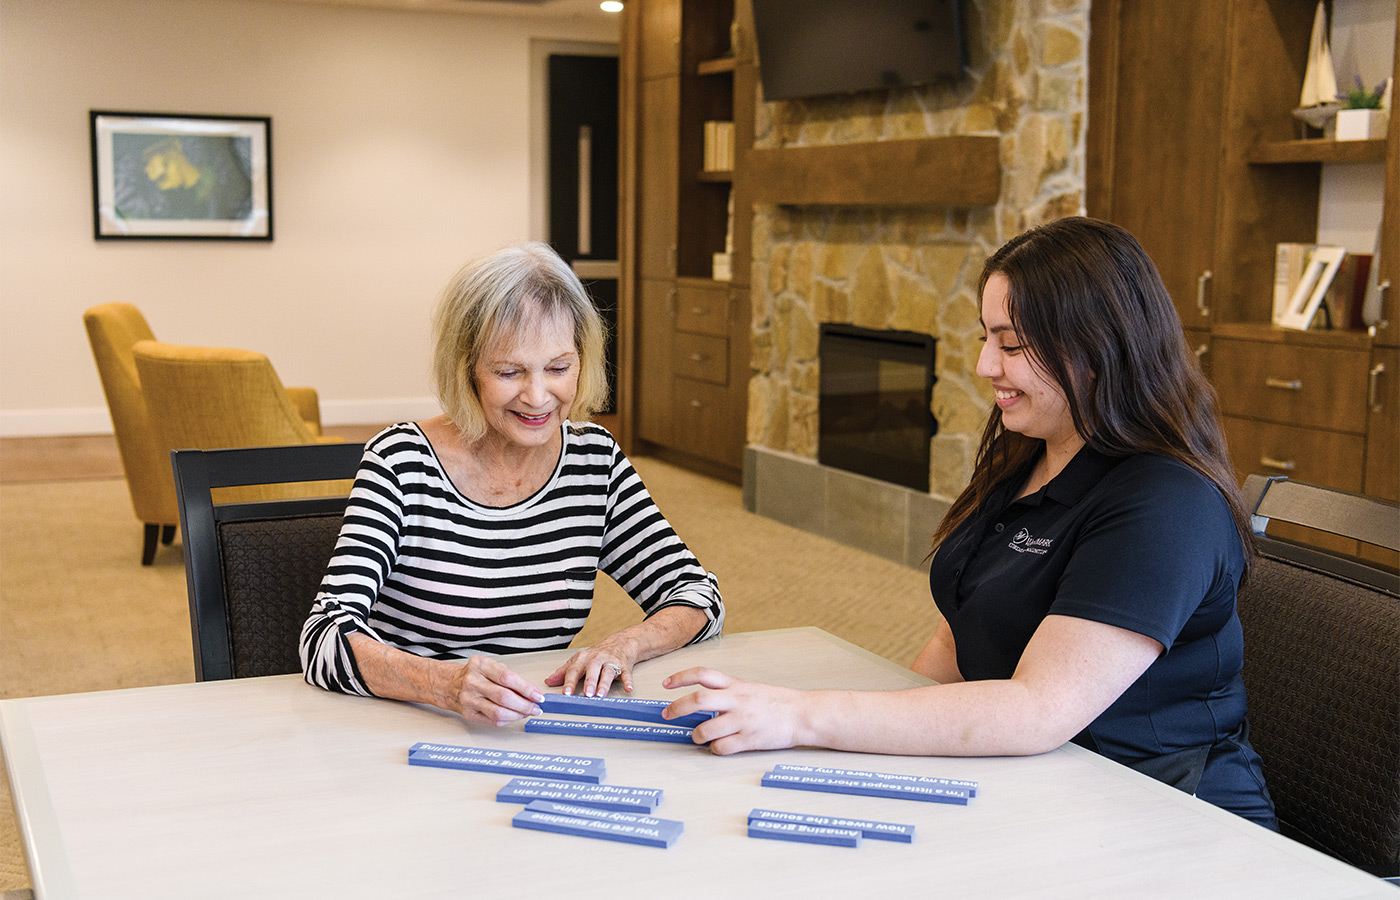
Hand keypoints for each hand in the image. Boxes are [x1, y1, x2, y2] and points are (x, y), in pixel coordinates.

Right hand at [445, 655, 543, 725]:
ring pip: (499, 712)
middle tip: (536, 707)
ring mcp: (469, 699)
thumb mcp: (490, 666)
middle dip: (525, 704)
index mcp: (480, 665)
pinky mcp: (469, 714)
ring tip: (527, 712)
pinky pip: (493, 721)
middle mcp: (473, 682)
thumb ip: (509, 677)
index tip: (538, 695)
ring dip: (518, 714)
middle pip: (504, 697)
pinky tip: (515, 716)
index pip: (507, 678)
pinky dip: (508, 720)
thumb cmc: (474, 674)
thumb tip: (531, 693)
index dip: (526, 688)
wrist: (449, 684)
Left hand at [545, 636, 637, 695]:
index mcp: (583, 659)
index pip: (574, 670)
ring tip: (601, 695)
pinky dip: (628, 681)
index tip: (566, 693)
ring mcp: (611, 662)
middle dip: (589, 682)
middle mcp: (597, 659)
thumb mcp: (578, 661)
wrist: (620, 643)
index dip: (569, 682)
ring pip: (608, 672)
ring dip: (604, 684)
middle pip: (592, 669)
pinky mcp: (624, 666)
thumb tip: (548, 681)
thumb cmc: (596, 655)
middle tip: (587, 694)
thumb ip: (564, 672)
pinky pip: (626, 674)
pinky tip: (628, 688)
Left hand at [661, 667, 806, 754]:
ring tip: (699, 736)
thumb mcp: (749, 689)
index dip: (680, 677)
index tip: (666, 684)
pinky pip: (721, 748)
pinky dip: (715, 749)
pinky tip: (720, 746)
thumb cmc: (778, 702)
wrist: (803, 714)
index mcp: (736, 684)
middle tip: (667, 714)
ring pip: (705, 730)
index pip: (702, 674)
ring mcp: (742, 721)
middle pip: (697, 700)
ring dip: (696, 735)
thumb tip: (701, 703)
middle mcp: (736, 700)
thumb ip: (727, 693)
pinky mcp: (748, 740)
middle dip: (676, 708)